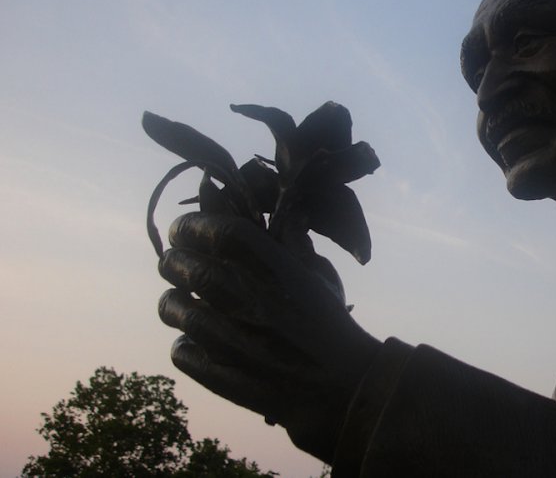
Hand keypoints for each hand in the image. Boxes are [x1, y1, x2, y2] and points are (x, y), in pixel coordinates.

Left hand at [157, 212, 379, 461]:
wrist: (339, 384)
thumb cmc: (328, 324)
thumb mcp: (317, 274)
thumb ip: (288, 243)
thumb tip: (277, 216)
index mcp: (269, 267)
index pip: (212, 230)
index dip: (191, 224)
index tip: (184, 229)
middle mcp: (242, 296)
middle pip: (180, 263)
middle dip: (174, 259)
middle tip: (179, 261)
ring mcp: (224, 336)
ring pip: (170, 305)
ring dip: (175, 299)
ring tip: (187, 301)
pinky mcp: (214, 371)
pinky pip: (178, 348)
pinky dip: (185, 341)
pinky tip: (202, 339)